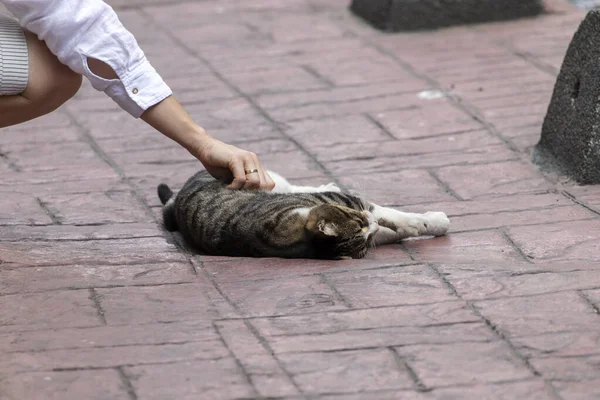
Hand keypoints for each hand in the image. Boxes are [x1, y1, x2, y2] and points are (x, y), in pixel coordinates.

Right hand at [140, 96, 274, 190]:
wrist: (204, 149)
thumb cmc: (218, 165)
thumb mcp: (235, 177)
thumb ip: (246, 184)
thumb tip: (254, 202)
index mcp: (256, 165)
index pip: (269, 185)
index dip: (260, 194)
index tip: (245, 196)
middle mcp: (254, 160)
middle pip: (264, 185)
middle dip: (251, 193)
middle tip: (238, 194)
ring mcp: (247, 158)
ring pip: (254, 183)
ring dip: (242, 190)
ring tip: (231, 189)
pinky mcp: (236, 158)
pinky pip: (241, 179)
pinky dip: (234, 187)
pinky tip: (227, 187)